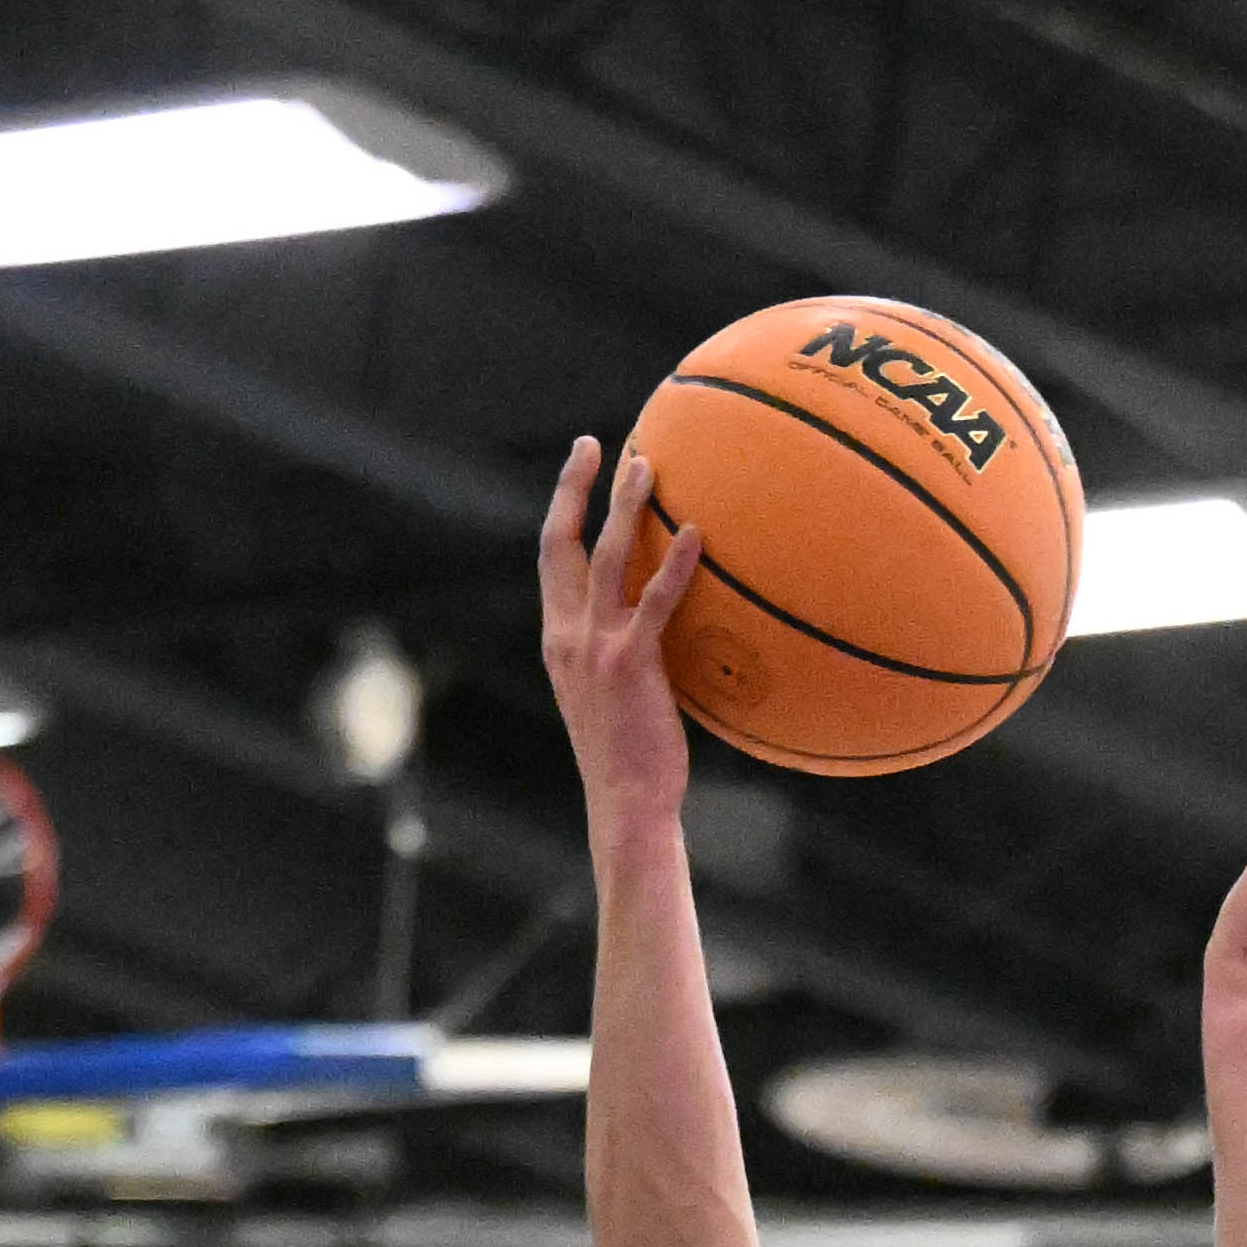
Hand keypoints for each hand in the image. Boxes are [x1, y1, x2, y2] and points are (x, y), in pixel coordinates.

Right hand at [541, 437, 699, 843]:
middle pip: (560, 543)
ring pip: (606, 557)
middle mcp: (567, 636)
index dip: (560, 508)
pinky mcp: (631, 663)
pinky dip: (674, 564)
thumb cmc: (628, 758)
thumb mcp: (608, 698)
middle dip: (572, 488)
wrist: (626, 803)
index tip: (576, 468)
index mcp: (558, 640)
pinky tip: (695, 533)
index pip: (551, 560)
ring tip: (645, 465)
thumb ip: (616, 654)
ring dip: (624, 506)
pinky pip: (655, 601)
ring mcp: (596, 647)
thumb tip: (651, 626)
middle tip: (593, 443)